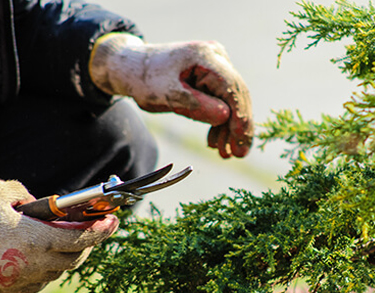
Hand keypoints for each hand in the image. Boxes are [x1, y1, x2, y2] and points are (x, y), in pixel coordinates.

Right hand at [0, 179, 118, 292]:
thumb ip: (24, 194)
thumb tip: (38, 202)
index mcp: (37, 240)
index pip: (83, 238)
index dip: (102, 230)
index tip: (115, 220)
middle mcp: (35, 264)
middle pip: (77, 258)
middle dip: (90, 242)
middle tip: (96, 227)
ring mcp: (22, 280)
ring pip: (61, 271)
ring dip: (71, 255)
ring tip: (73, 239)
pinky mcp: (9, 289)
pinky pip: (41, 280)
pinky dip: (51, 268)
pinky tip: (46, 256)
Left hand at [89, 33, 252, 157]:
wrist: (132, 69)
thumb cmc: (145, 79)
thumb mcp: (167, 95)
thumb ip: (196, 105)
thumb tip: (226, 117)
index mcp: (205, 56)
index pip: (232, 87)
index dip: (240, 116)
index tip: (241, 141)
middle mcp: (216, 58)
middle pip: (236, 95)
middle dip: (238, 127)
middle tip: (238, 154)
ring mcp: (216, 66)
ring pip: (231, 101)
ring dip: (229, 128)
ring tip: (225, 153)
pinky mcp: (211, 77)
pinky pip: (222, 101)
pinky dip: (219, 122)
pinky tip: (216, 141)